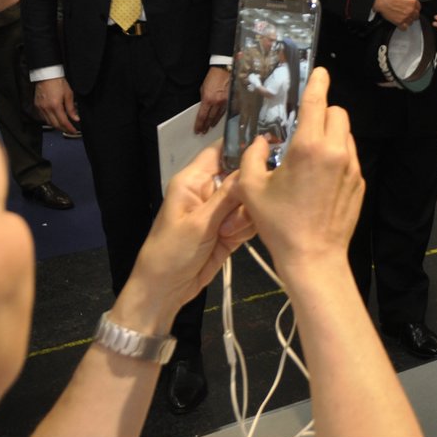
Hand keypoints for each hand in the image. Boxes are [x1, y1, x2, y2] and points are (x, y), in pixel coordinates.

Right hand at [35, 76, 80, 134]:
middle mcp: (46, 108)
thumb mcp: (69, 95)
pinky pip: (43, 117)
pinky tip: (55, 119)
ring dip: (56, 126)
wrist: (47, 75)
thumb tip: (75, 118)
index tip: (74, 131)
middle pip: (55, 124)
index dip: (69, 128)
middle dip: (63, 129)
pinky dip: (50, 120)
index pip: (63, 122)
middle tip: (70, 130)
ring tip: (64, 126)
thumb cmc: (58, 82)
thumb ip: (71, 108)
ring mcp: (40, 107)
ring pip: (48, 122)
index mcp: (55, 106)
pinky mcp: (37, 106)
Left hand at [113, 143, 255, 331]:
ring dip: (246, 215)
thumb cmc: (172, 252)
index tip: (272, 144)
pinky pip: (250, 219)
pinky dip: (247, 229)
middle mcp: (209, 190)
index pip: (220, 149)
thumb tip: (253, 165)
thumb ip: (228, 195)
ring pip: (250, 199)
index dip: (243, 144)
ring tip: (229, 233)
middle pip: (243, 175)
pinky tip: (234, 241)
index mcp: (193, 180)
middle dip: (248, 191)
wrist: (165, 291)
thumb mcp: (199, 223)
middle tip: (241, 210)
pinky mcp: (231, 229)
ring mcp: (221, 211)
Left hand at [194, 66, 230, 134]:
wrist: (224, 70)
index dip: (199, 124)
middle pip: (210, 118)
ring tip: (210, 127)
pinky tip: (218, 120)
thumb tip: (203, 107)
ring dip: (213, 123)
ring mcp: (225, 102)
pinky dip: (221, 117)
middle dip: (206, 126)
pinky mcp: (230, 100)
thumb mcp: (203, 88)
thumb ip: (203, 99)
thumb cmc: (212, 77)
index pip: (202, 116)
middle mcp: (217, 103)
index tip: (197, 130)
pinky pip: (225, 111)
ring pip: (218, 116)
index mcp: (208, 99)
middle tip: (203, 132)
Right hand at [237, 67, 362, 281]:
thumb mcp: (252, 189)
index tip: (320, 72)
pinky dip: (336, 156)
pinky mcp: (359, 182)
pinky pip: (349, 157)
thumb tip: (260, 143)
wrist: (314, 257)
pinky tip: (319, 178)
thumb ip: (252, 157)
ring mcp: (352, 167)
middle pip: (337, 113)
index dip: (318, 83)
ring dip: (330, 135)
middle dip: (322, 113)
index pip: (318, 102)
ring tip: (309, 157)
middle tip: (304, 128)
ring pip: (345, 135)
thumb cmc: (280, 225)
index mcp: (309, 147)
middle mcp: (336, 151)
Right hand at [373, 0, 420, 28]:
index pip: (418, 7)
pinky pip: (404, 28)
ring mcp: (406, 16)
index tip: (412, 8)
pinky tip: (400, 24)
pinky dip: (402, 27)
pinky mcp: (399, 22)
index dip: (414, 8)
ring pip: (411, 22)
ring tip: (403, 19)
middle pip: (416, 16)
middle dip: (412, 15)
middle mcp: (411, 9)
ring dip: (407, 21)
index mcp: (413, 0)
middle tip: (406, 13)